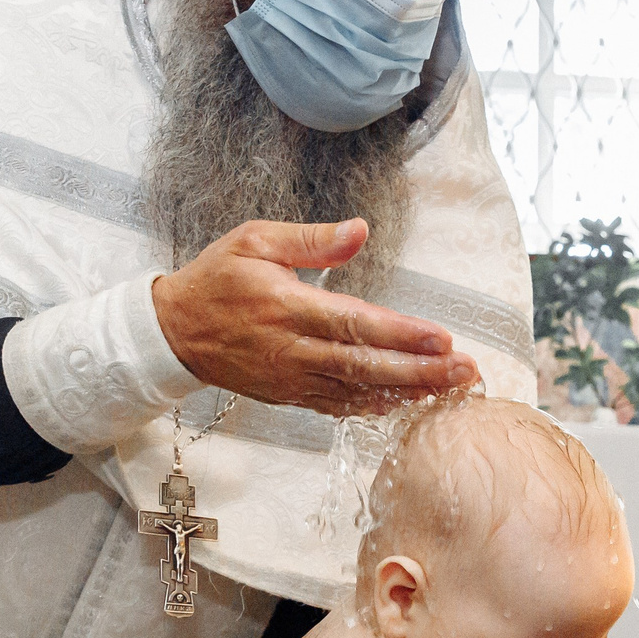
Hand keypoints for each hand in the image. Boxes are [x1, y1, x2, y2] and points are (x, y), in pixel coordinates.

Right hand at [151, 220, 478, 415]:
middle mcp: (293, 350)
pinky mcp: (289, 396)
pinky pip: (337, 406)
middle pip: (366, 366)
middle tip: (465, 372)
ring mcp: (292, 379)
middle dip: (421, 372)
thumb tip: (359, 230)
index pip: (355, 324)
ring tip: (451, 390)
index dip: (401, 335)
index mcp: (287, 308)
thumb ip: (311, 239)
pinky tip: (406, 405)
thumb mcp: (254, 240)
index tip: (442, 338)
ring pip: (357, 391)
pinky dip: (373, 407)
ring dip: (407, 392)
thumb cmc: (217, 279)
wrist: (174, 331)